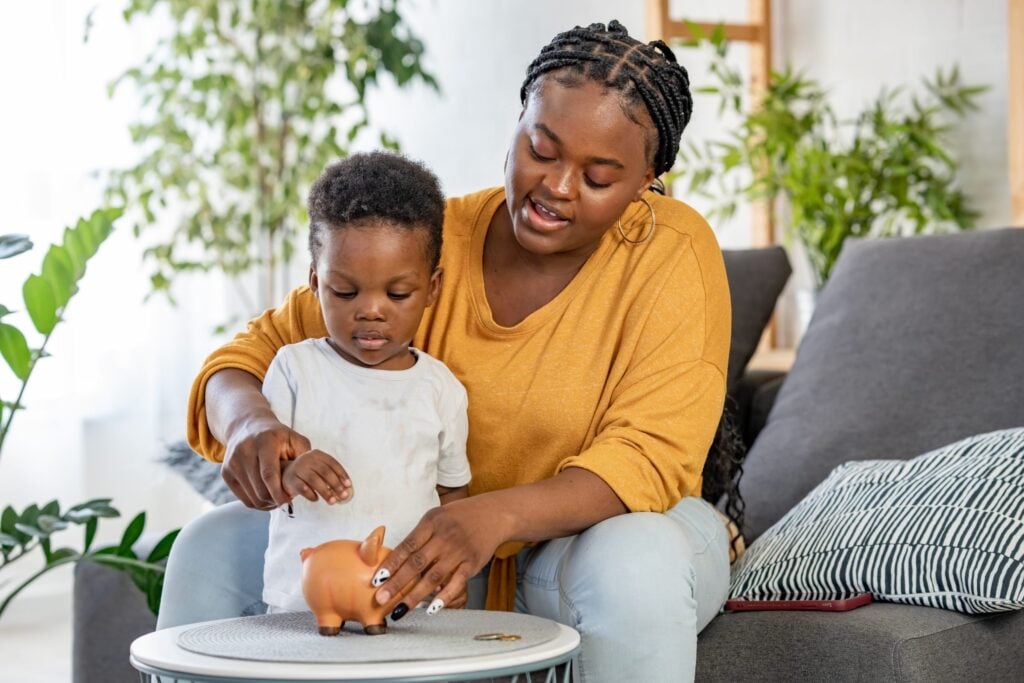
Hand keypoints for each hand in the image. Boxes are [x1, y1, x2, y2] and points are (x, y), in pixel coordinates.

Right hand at [222, 414, 311, 509]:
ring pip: (252, 496)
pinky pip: (244, 498)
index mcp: (264, 441)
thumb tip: (309, 479)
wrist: (247, 426)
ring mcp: (232, 462)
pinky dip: (257, 503)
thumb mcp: (294, 439)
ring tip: (279, 498)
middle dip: (275, 499)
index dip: (278, 491)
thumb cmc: (277, 436)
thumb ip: (304, 457)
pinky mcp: (226, 472)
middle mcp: (245, 451)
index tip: (288, 502)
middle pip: (260, 488)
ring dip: (267, 503)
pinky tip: (268, 497)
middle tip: (288, 499)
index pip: (269, 473)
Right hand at [282, 450, 351, 503]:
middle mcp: (307, 459)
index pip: (332, 463)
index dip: (342, 474)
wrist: (286, 475)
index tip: (348, 485)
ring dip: (326, 492)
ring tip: (332, 501)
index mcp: (317, 455)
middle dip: (336, 485)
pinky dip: (311, 495)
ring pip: (314, 480)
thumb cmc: (307, 474)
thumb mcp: (319, 470)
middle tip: (343, 496)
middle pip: (325, 472)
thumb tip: (346, 489)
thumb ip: (332, 476)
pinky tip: (316, 499)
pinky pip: (303, 488)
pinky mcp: (290, 480)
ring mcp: (298, 468)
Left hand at [371, 496, 507, 617]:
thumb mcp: (436, 517)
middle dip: (396, 583)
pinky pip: (457, 583)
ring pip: (434, 577)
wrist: (493, 514)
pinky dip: (444, 597)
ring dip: (415, 595)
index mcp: (431, 523)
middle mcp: (444, 537)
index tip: (376, 579)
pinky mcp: (472, 563)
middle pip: (416, 564)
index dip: (391, 564)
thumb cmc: (459, 516)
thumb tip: (396, 560)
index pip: (407, 546)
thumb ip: (419, 536)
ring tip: (401, 610)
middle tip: (381, 599)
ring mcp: (459, 551)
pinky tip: (432, 608)